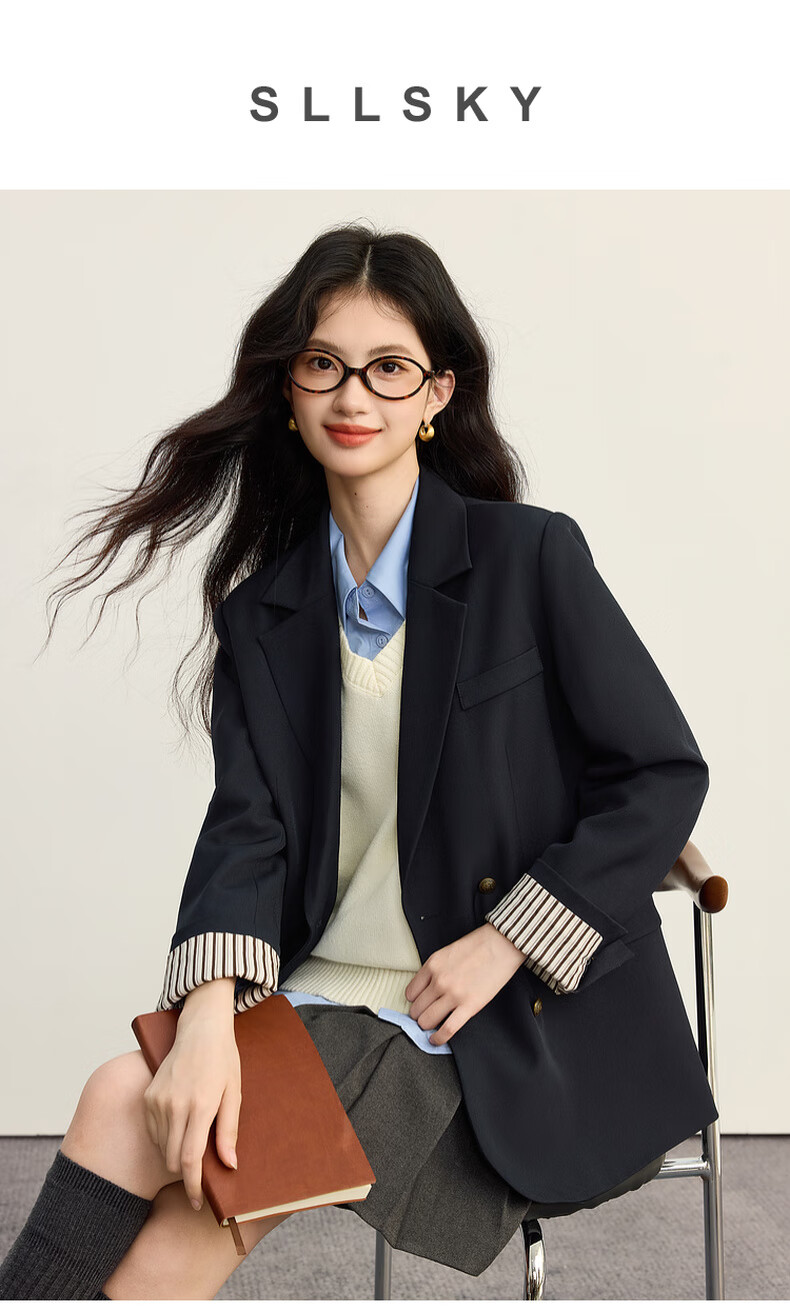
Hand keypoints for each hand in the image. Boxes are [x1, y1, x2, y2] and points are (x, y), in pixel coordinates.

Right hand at [143, 989, 240, 1210]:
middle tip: (199, 1178)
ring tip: (191, 1146)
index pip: (189, 1159)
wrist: (200, 1028)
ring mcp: (157, 1100)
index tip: (198, 1203)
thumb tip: (229, 1165)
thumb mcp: (234, 1093)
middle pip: (172, 1159)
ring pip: (161, 1147)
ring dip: (174, 1156)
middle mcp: (174, 1104)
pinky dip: (164, 1139)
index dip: (193, 1186)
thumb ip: (229, 1131)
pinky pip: (153, 1132)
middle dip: (184, 1175)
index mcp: (200, 1105)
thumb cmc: (223, 1060)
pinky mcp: (148, 1096)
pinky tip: (179, 1129)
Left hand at [404, 923, 526, 1045]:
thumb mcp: (447, 953)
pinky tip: (435, 1040)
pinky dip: (438, 1039)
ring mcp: (453, 994)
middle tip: (425, 1015)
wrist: (501, 945)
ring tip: (432, 1026)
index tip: (419, 1004)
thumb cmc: (477, 946)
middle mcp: (439, 981)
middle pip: (416, 1009)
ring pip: (426, 1021)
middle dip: (419, 1015)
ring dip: (426, 1026)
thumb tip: (426, 991)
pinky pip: (447, 1029)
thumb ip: (434, 971)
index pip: (410, 993)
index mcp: (432, 965)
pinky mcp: (469, 1006)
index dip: (414, 1001)